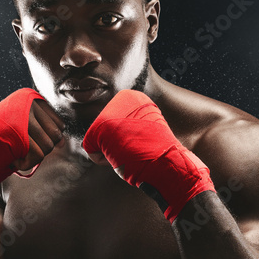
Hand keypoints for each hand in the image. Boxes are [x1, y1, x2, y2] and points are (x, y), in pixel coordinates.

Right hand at [10, 98, 64, 171]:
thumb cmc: (0, 141)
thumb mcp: (25, 130)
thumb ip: (45, 131)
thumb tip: (63, 141)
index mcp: (29, 97)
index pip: (59, 124)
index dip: (47, 139)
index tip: (28, 140)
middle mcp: (27, 103)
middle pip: (56, 135)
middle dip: (42, 149)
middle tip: (22, 149)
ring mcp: (22, 116)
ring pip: (48, 146)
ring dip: (33, 158)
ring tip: (16, 153)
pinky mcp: (17, 133)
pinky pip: (38, 155)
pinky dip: (27, 164)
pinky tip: (14, 160)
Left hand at [82, 90, 214, 221]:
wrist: (166, 161)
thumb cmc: (157, 152)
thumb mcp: (143, 130)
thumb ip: (128, 125)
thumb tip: (114, 132)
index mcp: (134, 97)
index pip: (115, 124)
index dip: (127, 140)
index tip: (142, 142)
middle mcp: (121, 97)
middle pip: (105, 132)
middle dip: (117, 146)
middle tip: (136, 148)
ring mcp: (109, 111)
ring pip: (98, 141)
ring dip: (112, 152)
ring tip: (131, 150)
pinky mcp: (98, 127)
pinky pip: (91, 151)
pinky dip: (104, 161)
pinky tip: (121, 155)